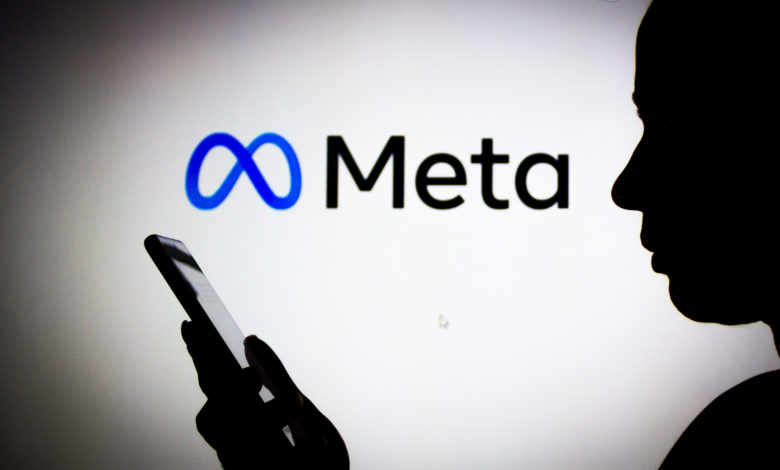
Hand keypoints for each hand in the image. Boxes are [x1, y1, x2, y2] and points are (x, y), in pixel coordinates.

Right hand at [181, 320, 348, 468]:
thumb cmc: (316, 453)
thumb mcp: (301, 408)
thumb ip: (278, 380)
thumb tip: (251, 341)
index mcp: (238, 422)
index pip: (212, 386)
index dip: (199, 359)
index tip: (192, 325)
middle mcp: (234, 447)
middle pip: (213, 419)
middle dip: (229, 394)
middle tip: (253, 375)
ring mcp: (247, 468)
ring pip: (237, 447)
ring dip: (267, 421)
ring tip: (294, 403)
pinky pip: (277, 469)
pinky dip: (300, 456)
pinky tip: (317, 444)